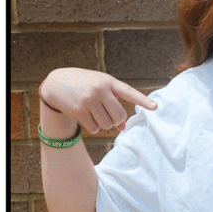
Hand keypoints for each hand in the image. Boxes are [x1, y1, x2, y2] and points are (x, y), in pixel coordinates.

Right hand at [40, 68, 157, 133]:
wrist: (57, 83)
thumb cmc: (86, 86)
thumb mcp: (101, 90)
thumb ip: (114, 105)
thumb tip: (122, 128)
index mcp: (109, 82)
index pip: (129, 93)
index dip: (143, 101)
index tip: (155, 107)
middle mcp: (100, 90)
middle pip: (119, 116)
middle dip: (116, 121)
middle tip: (109, 116)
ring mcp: (89, 100)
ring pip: (107, 125)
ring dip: (104, 125)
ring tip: (95, 114)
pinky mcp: (78, 110)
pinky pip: (95, 129)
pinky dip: (94, 128)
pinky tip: (87, 118)